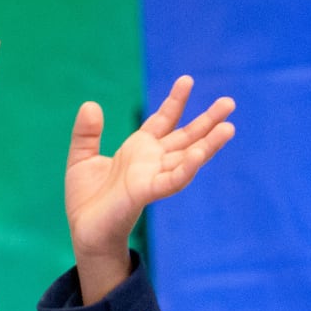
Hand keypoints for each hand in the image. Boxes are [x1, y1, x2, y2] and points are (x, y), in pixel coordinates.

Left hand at [65, 75, 234, 263]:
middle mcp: (151, 161)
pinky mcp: (147, 192)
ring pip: (187, 157)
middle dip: (207, 121)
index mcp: (139, 149)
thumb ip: (86, 133)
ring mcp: (152, 176)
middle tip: (229, 102)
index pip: (163, 121)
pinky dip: (186, 167)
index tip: (187, 80)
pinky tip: (199, 153)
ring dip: (208, 144)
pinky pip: (172, 179)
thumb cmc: (86, 198)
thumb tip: (89, 105)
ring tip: (229, 127)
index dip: (175, 102)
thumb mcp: (81, 159)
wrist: (84, 230)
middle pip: (185, 136)